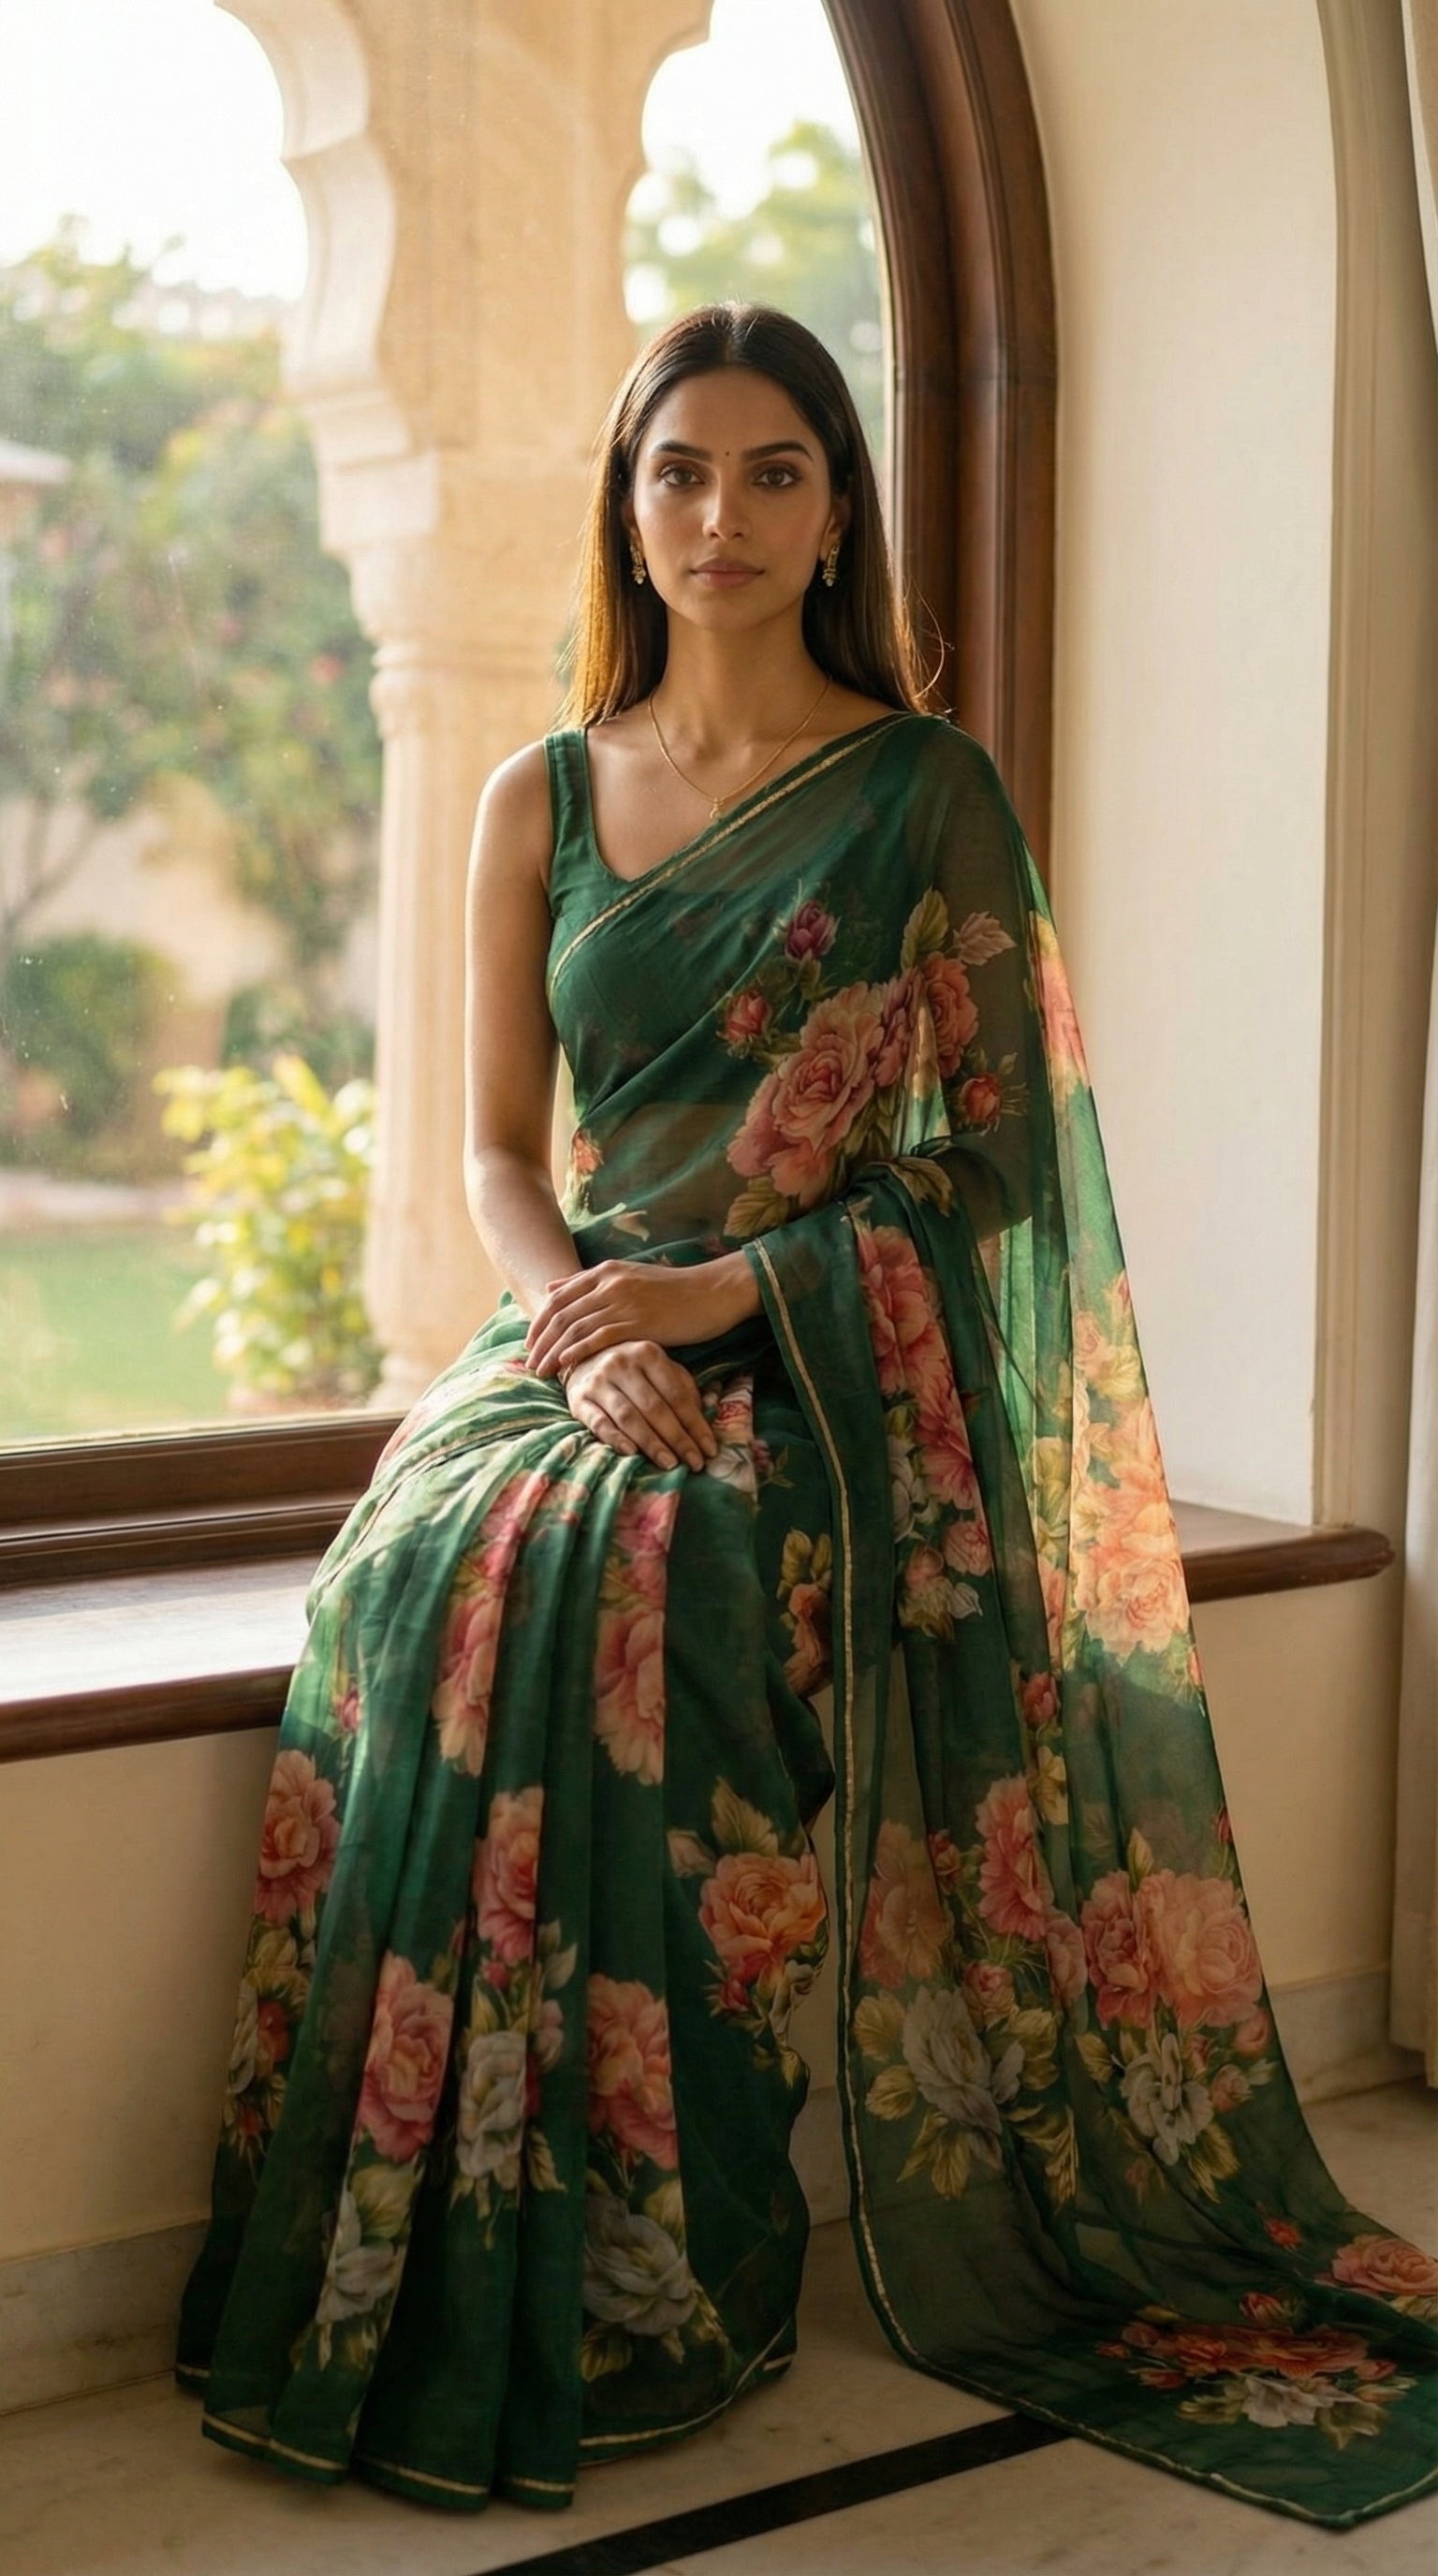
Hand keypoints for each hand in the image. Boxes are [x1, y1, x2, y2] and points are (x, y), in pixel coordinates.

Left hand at [524, 1253, 756, 1381]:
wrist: (711, 1292)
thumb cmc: (672, 1290)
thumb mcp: (628, 1276)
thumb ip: (590, 1282)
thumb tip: (552, 1287)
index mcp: (605, 1271)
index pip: (558, 1296)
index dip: (540, 1320)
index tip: (530, 1341)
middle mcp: (609, 1283)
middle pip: (561, 1314)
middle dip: (540, 1340)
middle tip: (529, 1362)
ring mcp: (623, 1302)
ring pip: (575, 1328)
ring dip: (553, 1351)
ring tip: (541, 1371)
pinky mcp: (639, 1322)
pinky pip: (598, 1338)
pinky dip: (577, 1352)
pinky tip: (566, 1365)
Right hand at [561, 1341, 717, 1472]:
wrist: (582, 1357)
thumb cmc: (631, 1368)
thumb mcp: (660, 1368)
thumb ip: (683, 1387)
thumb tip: (709, 1411)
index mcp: (648, 1353)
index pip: (677, 1395)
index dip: (695, 1424)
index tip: (709, 1449)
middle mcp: (622, 1364)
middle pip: (655, 1408)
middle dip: (678, 1439)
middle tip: (694, 1463)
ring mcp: (598, 1381)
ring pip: (629, 1417)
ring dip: (651, 1443)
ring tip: (669, 1464)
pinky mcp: (579, 1399)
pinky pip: (599, 1422)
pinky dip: (615, 1439)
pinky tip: (631, 1453)